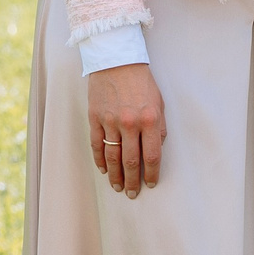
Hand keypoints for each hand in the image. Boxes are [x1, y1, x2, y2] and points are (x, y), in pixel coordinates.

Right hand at [87, 63, 164, 198]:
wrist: (116, 60)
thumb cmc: (142, 82)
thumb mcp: (159, 103)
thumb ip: (159, 127)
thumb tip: (155, 150)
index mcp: (150, 119)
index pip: (151, 156)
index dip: (151, 173)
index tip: (151, 184)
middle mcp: (130, 123)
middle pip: (131, 161)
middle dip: (133, 180)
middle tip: (133, 194)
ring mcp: (110, 121)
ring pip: (112, 157)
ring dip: (115, 175)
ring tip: (118, 187)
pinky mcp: (94, 118)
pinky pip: (97, 144)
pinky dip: (100, 160)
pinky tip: (103, 169)